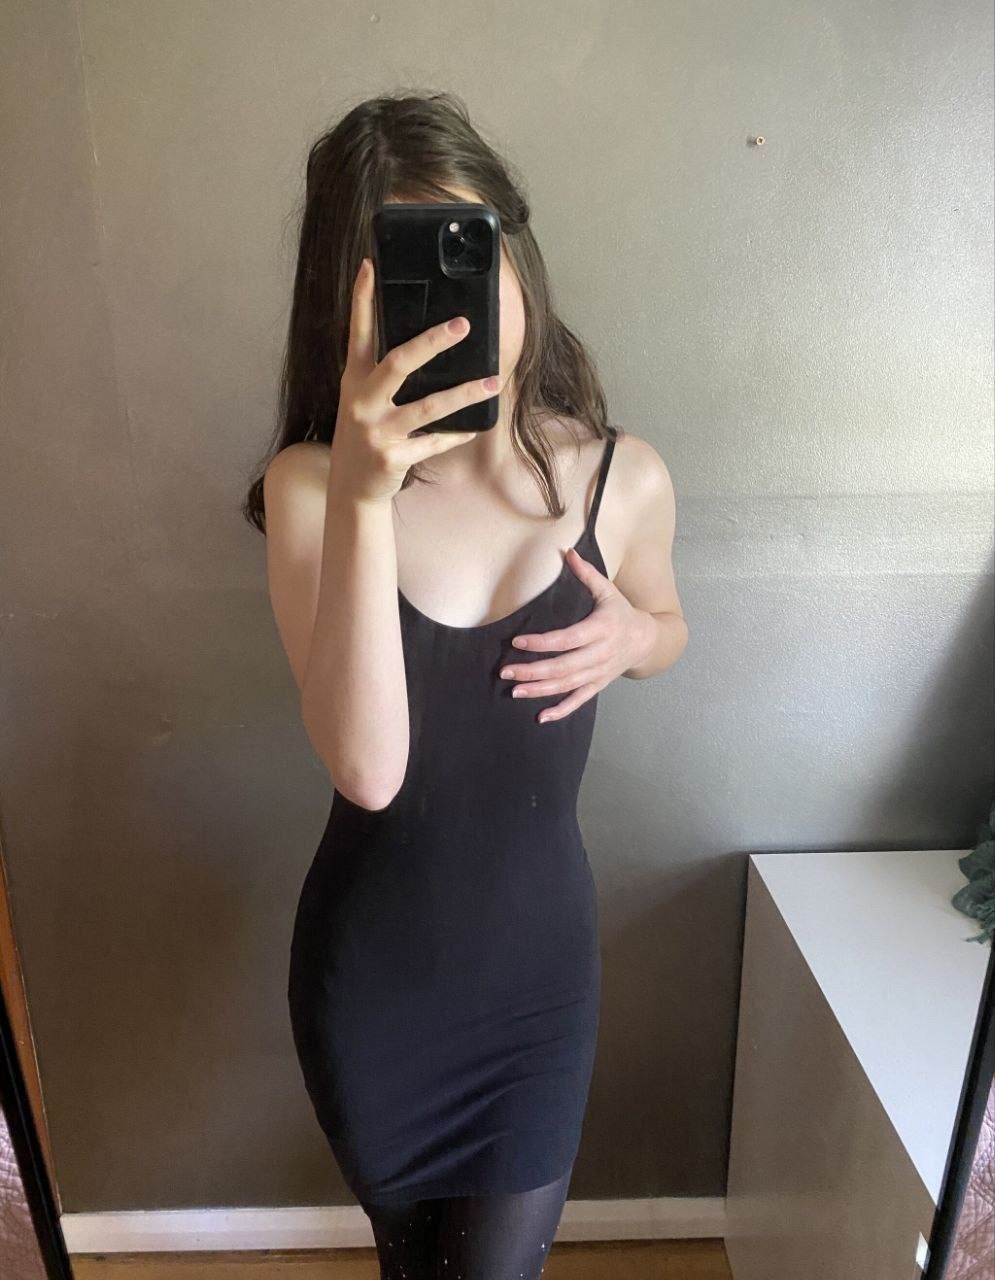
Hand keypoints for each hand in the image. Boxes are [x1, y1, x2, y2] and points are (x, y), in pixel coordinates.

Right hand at [329, 257, 503, 504]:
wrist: (351, 486)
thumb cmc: (365, 433)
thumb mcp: (363, 399)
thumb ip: (382, 373)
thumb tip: (426, 342)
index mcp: (354, 380)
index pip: (358, 332)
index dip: (363, 299)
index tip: (371, 266)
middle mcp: (362, 402)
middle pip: (398, 362)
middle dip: (431, 342)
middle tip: (461, 325)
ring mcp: (377, 431)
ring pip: (428, 406)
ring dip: (464, 393)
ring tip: (492, 382)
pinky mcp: (392, 458)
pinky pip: (433, 442)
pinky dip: (455, 435)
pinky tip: (474, 428)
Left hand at [498, 546, 655, 721]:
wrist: (647, 640)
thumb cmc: (622, 613)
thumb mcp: (608, 591)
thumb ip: (587, 573)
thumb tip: (568, 552)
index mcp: (601, 629)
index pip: (567, 639)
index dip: (542, 643)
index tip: (518, 642)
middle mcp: (600, 654)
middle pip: (563, 667)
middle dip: (533, 671)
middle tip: (506, 672)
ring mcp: (599, 673)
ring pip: (567, 685)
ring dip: (540, 691)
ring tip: (515, 691)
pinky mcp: (598, 685)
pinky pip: (579, 700)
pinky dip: (561, 710)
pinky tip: (542, 717)